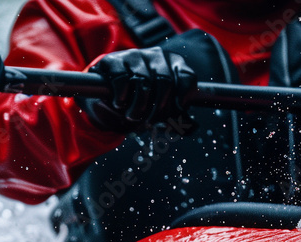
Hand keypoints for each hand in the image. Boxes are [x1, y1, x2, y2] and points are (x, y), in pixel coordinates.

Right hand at [79, 47, 196, 132]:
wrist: (107, 95)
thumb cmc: (140, 102)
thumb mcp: (160, 110)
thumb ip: (177, 117)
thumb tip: (193, 127)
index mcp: (174, 63)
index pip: (186, 78)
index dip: (182, 100)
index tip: (173, 115)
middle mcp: (157, 56)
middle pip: (165, 83)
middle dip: (158, 110)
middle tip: (150, 122)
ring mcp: (135, 56)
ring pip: (143, 83)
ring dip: (137, 108)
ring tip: (132, 116)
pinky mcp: (114, 60)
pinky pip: (122, 80)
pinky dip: (121, 98)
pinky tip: (119, 104)